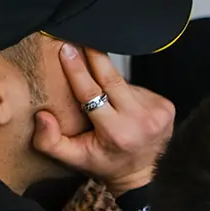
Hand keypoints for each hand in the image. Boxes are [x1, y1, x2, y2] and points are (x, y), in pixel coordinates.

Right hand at [32, 44, 174, 195]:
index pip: (93, 93)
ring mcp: (158, 113)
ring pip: (124, 82)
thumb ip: (49, 141)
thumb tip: (42, 115)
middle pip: (112, 78)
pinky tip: (121, 102)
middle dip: (94, 55)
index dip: (77, 69)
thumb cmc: (102, 162)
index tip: (66, 49)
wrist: (139, 173)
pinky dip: (125, 90)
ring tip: (102, 93)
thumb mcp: (72, 158)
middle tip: (80, 37)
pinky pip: (137, 88)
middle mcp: (142, 121)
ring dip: (109, 80)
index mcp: (118, 133)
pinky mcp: (166, 107)